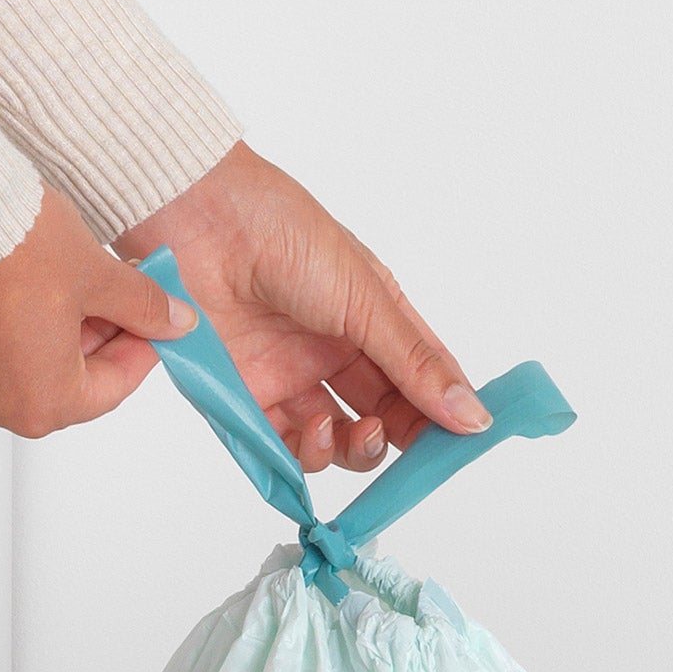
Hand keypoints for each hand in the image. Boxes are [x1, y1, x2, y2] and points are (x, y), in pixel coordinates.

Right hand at [0, 188, 197, 436]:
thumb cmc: (9, 242)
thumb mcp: (99, 276)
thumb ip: (143, 308)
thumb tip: (173, 321)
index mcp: (38, 404)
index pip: (110, 388)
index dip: (139, 351)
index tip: (152, 328)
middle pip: (61, 381)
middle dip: (94, 340)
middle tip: (114, 301)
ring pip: (17, 363)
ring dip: (48, 332)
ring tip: (69, 286)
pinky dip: (2, 324)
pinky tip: (19, 285)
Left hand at [113, 142, 489, 474]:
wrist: (198, 217)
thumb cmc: (285, 234)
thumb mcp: (368, 300)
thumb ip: (417, 365)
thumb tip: (474, 417)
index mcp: (373, 318)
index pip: (422, 378)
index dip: (445, 413)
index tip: (463, 442)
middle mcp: (335, 350)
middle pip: (383, 415)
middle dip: (402, 439)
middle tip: (414, 451)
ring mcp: (291, 374)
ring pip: (336, 439)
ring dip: (355, 448)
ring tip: (357, 431)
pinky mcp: (246, 394)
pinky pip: (282, 445)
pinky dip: (305, 455)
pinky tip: (316, 434)